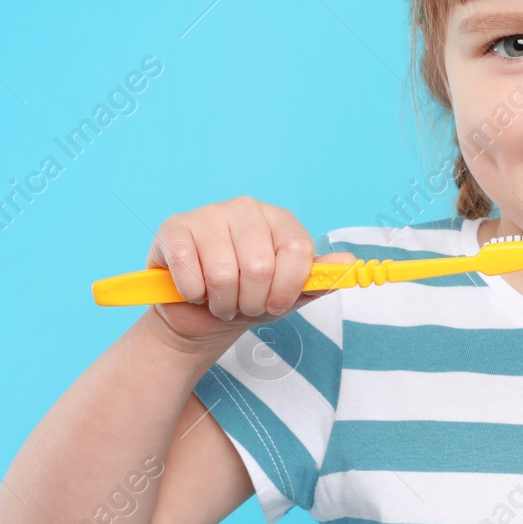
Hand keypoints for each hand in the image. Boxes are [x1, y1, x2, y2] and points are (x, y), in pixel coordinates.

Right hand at [143, 196, 355, 349]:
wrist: (198, 315)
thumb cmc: (247, 298)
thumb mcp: (288, 294)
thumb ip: (318, 278)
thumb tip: (348, 262)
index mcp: (278, 219)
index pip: (297, 250)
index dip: (288, 287)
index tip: (276, 305)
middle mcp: (245, 208)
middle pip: (261, 266)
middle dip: (251, 301)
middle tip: (242, 304)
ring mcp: (207, 214)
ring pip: (224, 273)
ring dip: (221, 302)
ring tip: (219, 301)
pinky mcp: (174, 229)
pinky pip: (190, 270)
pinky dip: (194, 294)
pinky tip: (194, 291)